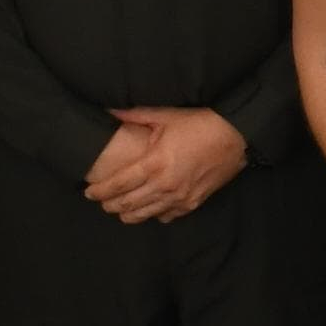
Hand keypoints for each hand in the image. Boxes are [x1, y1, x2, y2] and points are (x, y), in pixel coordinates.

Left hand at [90, 105, 248, 223]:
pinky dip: (154, 214)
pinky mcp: (193, 203)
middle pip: (126, 205)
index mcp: (154, 164)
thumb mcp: (165, 115)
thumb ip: (133, 115)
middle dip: (109, 205)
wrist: (236, 136)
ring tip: (119, 209)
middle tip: (101, 201)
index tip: (88, 192)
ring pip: (144, 215)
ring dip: (127, 214)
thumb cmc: (200, 123)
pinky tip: (150, 207)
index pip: (117, 185)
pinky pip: (166, 216)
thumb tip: (108, 108)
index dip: (98, 191)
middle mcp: (164, 185)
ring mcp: (179, 197)